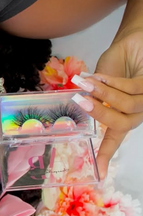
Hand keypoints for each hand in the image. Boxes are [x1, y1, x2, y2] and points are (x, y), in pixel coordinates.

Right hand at [72, 29, 142, 179]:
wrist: (132, 41)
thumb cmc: (116, 63)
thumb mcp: (99, 83)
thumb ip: (94, 96)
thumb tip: (79, 103)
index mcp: (123, 116)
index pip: (114, 139)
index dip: (106, 156)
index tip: (100, 174)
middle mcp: (137, 112)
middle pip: (122, 124)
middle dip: (100, 114)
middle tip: (79, 102)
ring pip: (127, 106)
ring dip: (103, 95)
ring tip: (84, 83)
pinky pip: (131, 88)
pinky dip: (112, 82)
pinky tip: (98, 76)